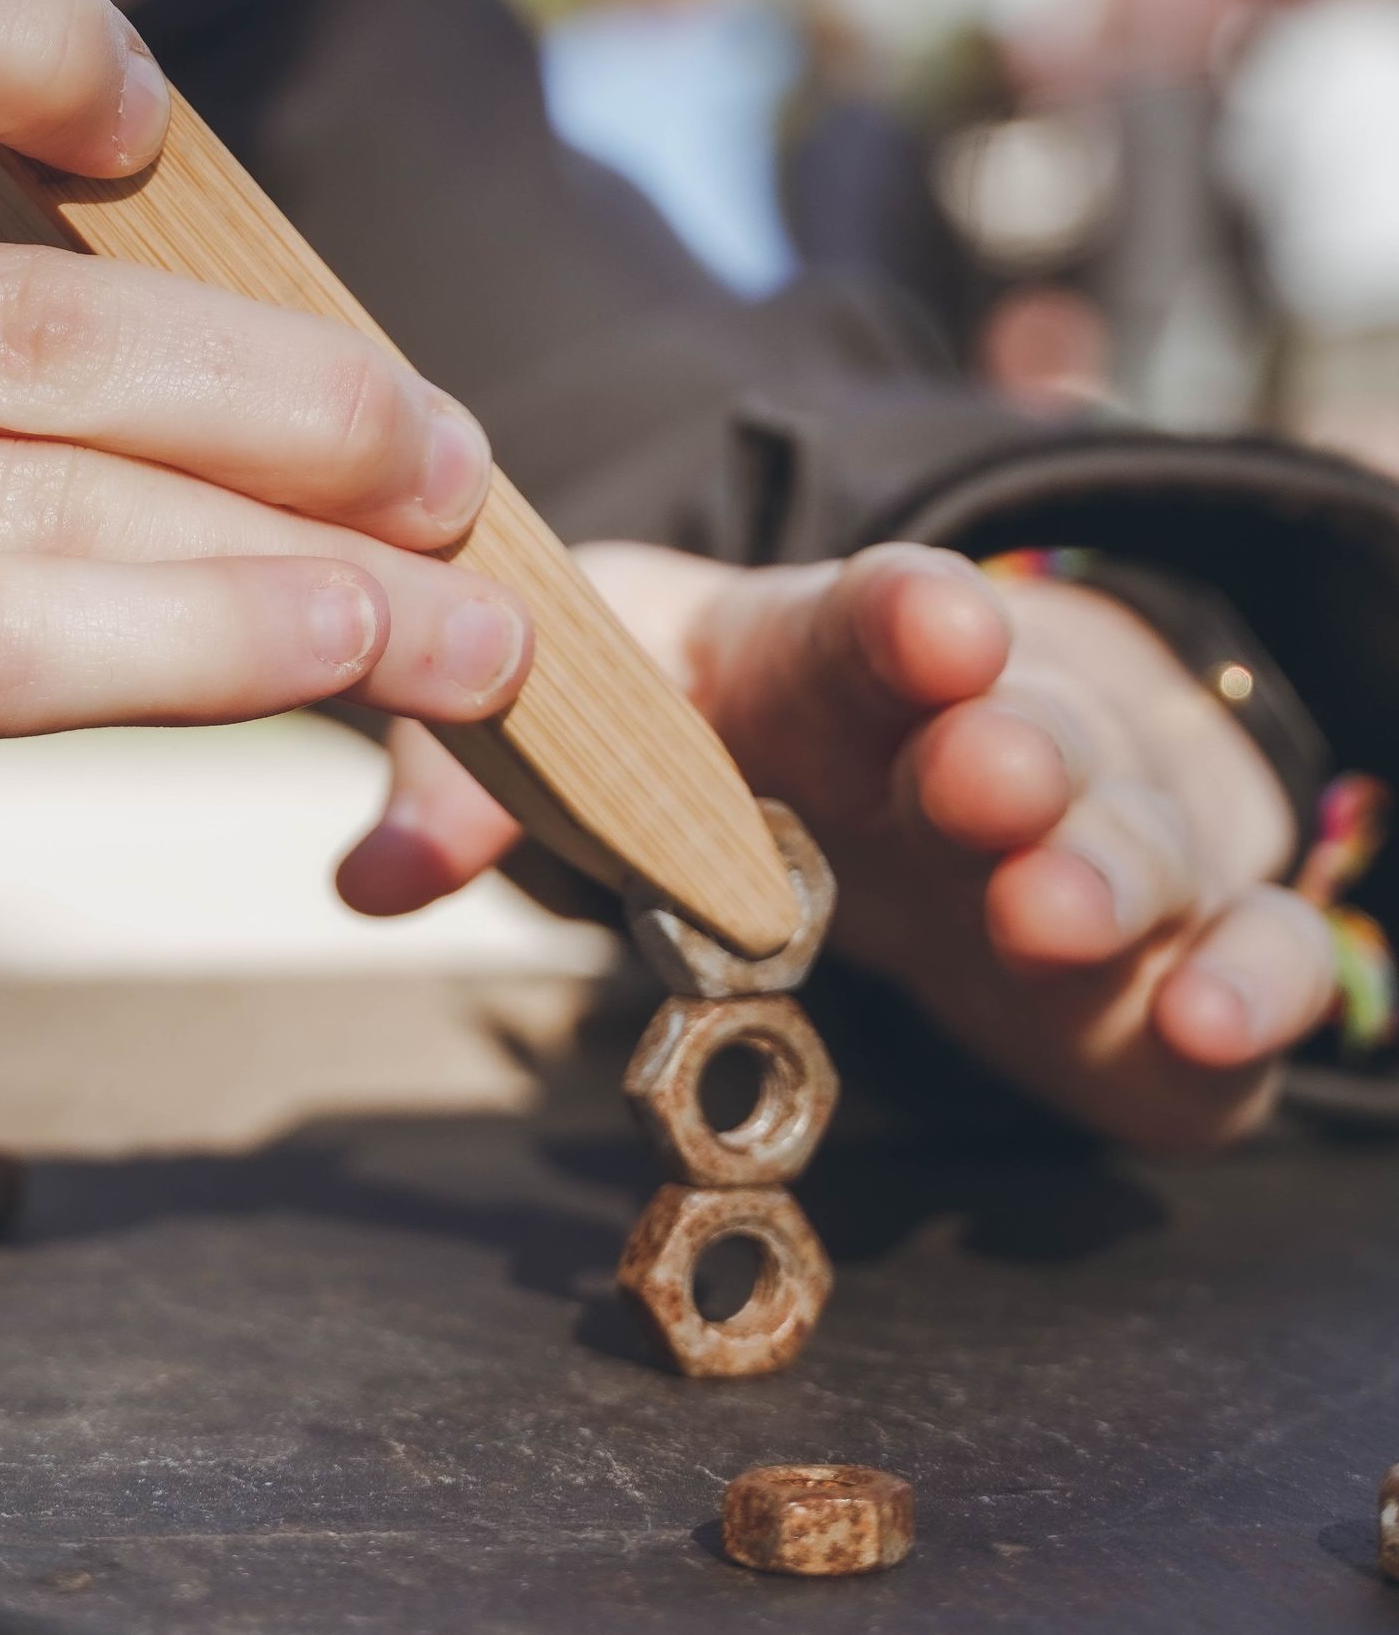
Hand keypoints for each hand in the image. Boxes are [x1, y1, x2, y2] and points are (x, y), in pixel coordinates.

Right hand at [0, 0, 530, 977]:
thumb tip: (197, 334)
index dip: (16, 31)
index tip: (147, 129)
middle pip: (30, 314)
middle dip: (297, 398)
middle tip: (447, 459)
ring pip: (49, 488)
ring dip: (310, 554)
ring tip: (470, 618)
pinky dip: (197, 644)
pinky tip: (338, 654)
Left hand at [340, 542, 1333, 1150]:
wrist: (926, 763)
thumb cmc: (762, 726)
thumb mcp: (619, 715)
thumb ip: (492, 781)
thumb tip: (372, 872)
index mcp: (860, 655)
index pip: (891, 614)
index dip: (908, 620)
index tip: (920, 624)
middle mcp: (1014, 727)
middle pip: (1045, 723)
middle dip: (1021, 753)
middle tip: (980, 784)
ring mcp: (1118, 836)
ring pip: (1161, 835)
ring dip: (1120, 869)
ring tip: (1056, 915)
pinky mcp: (1184, 955)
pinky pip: (1263, 953)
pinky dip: (1259, 983)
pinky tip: (1210, 1020)